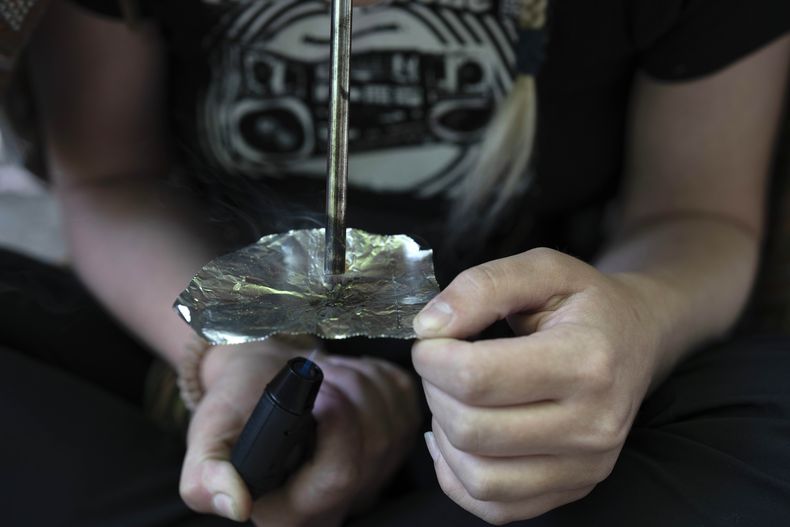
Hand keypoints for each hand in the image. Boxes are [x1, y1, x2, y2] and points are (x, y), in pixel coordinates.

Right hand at [179, 338, 419, 526]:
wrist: (261, 380)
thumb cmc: (235, 408)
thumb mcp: (206, 436)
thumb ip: (205, 475)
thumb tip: (237, 503)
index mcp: (294, 511)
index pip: (340, 476)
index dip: (337, 423)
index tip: (316, 390)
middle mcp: (340, 503)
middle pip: (376, 444)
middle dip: (349, 392)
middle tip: (319, 372)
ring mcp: (374, 475)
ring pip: (394, 421)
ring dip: (362, 381)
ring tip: (327, 375)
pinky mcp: (397, 442)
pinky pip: (405, 404)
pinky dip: (379, 378)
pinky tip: (348, 379)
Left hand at [412, 248, 662, 523]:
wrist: (638, 339)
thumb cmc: (586, 303)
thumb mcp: (543, 269)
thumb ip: (482, 286)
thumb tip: (428, 326)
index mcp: (586, 361)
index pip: (477, 378)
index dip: (432, 357)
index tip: (431, 339)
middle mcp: (593, 425)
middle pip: (471, 429)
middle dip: (434, 391)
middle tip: (440, 364)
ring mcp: (586, 466)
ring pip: (478, 477)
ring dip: (444, 435)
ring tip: (453, 398)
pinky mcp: (574, 489)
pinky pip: (493, 506)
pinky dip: (458, 475)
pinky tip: (458, 438)